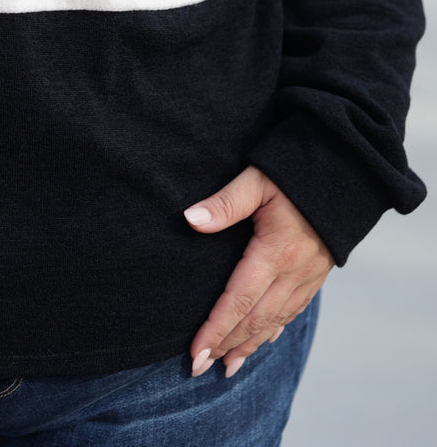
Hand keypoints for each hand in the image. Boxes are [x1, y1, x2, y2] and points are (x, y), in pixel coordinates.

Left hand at [184, 166, 333, 378]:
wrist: (347, 171)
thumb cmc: (296, 170)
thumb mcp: (257, 180)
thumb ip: (225, 203)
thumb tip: (190, 220)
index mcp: (275, 252)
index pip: (238, 300)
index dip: (215, 329)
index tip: (195, 352)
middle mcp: (293, 272)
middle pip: (255, 318)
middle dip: (227, 345)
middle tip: (200, 368)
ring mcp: (308, 275)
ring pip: (276, 320)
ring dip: (250, 345)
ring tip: (228, 366)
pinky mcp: (317, 273)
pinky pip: (294, 310)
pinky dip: (275, 329)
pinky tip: (265, 340)